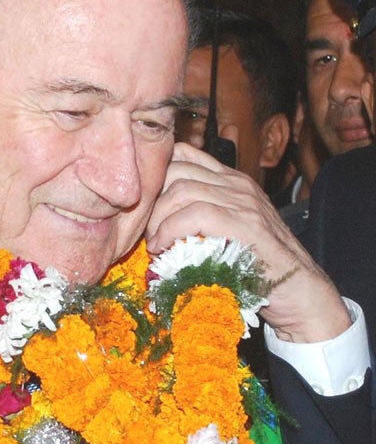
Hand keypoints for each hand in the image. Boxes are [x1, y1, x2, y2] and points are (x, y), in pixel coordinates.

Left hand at [146, 142, 350, 342]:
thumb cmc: (256, 268)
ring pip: (182, 190)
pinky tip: (163, 248)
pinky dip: (170, 231)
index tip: (145, 206)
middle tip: (146, 230)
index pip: (185, 153)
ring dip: (158, 219)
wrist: (298, 290)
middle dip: (152, 200)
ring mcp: (243, 202)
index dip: (156, 174)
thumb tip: (156, 221)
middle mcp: (237, 185)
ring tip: (155, 244)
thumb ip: (199, 218)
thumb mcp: (224, 233)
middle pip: (177, 169)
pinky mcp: (245, 224)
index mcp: (232, 181)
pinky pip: (196, 214)